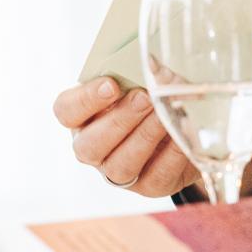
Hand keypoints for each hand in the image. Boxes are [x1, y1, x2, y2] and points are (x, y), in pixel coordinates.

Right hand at [53, 77, 242, 199]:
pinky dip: (171, 155)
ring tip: (163, 115)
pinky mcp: (149, 186)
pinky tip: (182, 134)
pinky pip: (156, 177)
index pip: (66, 110)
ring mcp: (118, 171)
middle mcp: (93, 148)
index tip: (111, 85)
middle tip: (144, 98)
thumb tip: (153, 65)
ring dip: (144, 138)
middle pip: (89, 145)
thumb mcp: (146, 78)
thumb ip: (145, 71)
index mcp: (83, 116)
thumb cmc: (154, 95)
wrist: (184, 126)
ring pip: (120, 166)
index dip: (85, 99)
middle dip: (119, 120)